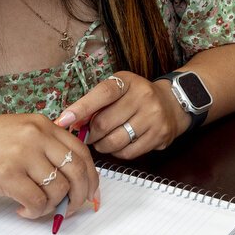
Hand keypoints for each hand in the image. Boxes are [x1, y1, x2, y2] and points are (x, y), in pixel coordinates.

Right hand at [0, 115, 97, 219]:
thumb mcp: (17, 132)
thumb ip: (45, 146)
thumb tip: (73, 178)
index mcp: (42, 123)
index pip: (81, 151)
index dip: (91, 177)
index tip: (90, 194)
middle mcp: (35, 134)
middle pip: (77, 171)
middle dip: (80, 196)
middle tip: (71, 209)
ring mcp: (22, 153)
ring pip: (58, 189)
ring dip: (52, 206)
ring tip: (36, 208)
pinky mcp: (7, 174)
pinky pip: (37, 201)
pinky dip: (35, 212)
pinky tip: (22, 211)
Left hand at [55, 71, 187, 159]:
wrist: (172, 103)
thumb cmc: (136, 97)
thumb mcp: (118, 90)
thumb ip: (95, 103)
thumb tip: (69, 122)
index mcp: (128, 82)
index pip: (101, 94)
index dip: (80, 109)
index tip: (63, 121)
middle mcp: (143, 97)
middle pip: (104, 124)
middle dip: (90, 134)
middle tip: (87, 135)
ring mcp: (153, 117)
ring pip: (114, 141)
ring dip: (101, 145)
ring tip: (101, 142)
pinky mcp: (159, 136)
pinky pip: (128, 153)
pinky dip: (117, 152)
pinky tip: (117, 146)